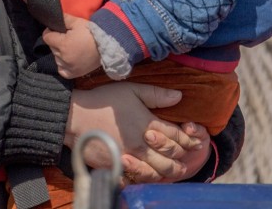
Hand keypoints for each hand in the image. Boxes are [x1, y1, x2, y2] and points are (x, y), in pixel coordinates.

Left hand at [42, 14, 101, 77]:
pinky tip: (69, 59)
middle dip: (57, 42)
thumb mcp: (77, 22)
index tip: (57, 30)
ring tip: (71, 48)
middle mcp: (63, 57)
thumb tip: (54, 17)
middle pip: (51, 48)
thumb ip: (64, 19)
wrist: (107, 46)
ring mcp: (68, 67)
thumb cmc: (92, 33)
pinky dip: (63, 64)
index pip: (46, 37)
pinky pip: (62, 70)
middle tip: (67, 38)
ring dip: (60, 53)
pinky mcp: (74, 74)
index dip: (50, 32)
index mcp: (62, 44)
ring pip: (56, 58)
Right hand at [66, 82, 200, 182]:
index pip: (176, 137)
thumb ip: (156, 94)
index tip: (195, 140)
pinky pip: (137, 180)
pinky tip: (151, 175)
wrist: (75, 118)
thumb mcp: (131, 90)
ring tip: (175, 171)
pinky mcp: (117, 169)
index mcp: (147, 125)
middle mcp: (141, 145)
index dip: (189, 139)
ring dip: (169, 172)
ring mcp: (129, 160)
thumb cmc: (104, 102)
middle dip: (182, 158)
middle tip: (188, 159)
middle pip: (170, 158)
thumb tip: (179, 96)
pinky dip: (147, 179)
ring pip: (156, 173)